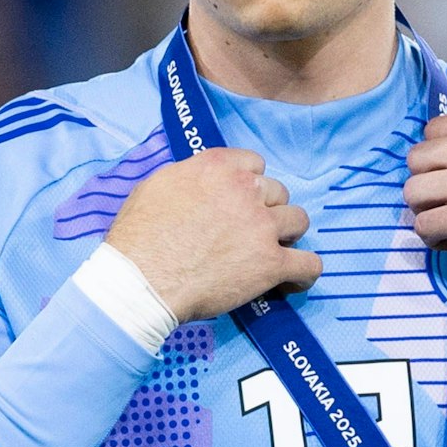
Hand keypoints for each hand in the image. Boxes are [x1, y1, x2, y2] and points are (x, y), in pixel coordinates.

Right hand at [105, 148, 321, 320]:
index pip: (254, 164)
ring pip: (299, 220)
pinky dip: (305, 271)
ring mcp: (261, 227)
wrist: (141, 281)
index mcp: (218, 168)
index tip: (242, 201)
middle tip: (250, 231)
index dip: (251, 184)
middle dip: (267, 210)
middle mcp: (245, 191)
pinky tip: (295, 278)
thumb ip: (189, 178)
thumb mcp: (156, 186)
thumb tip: (200, 182)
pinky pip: (309, 263)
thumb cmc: (138, 238)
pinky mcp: (270, 264)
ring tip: (274, 251)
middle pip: (278, 192)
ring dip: (288, 234)